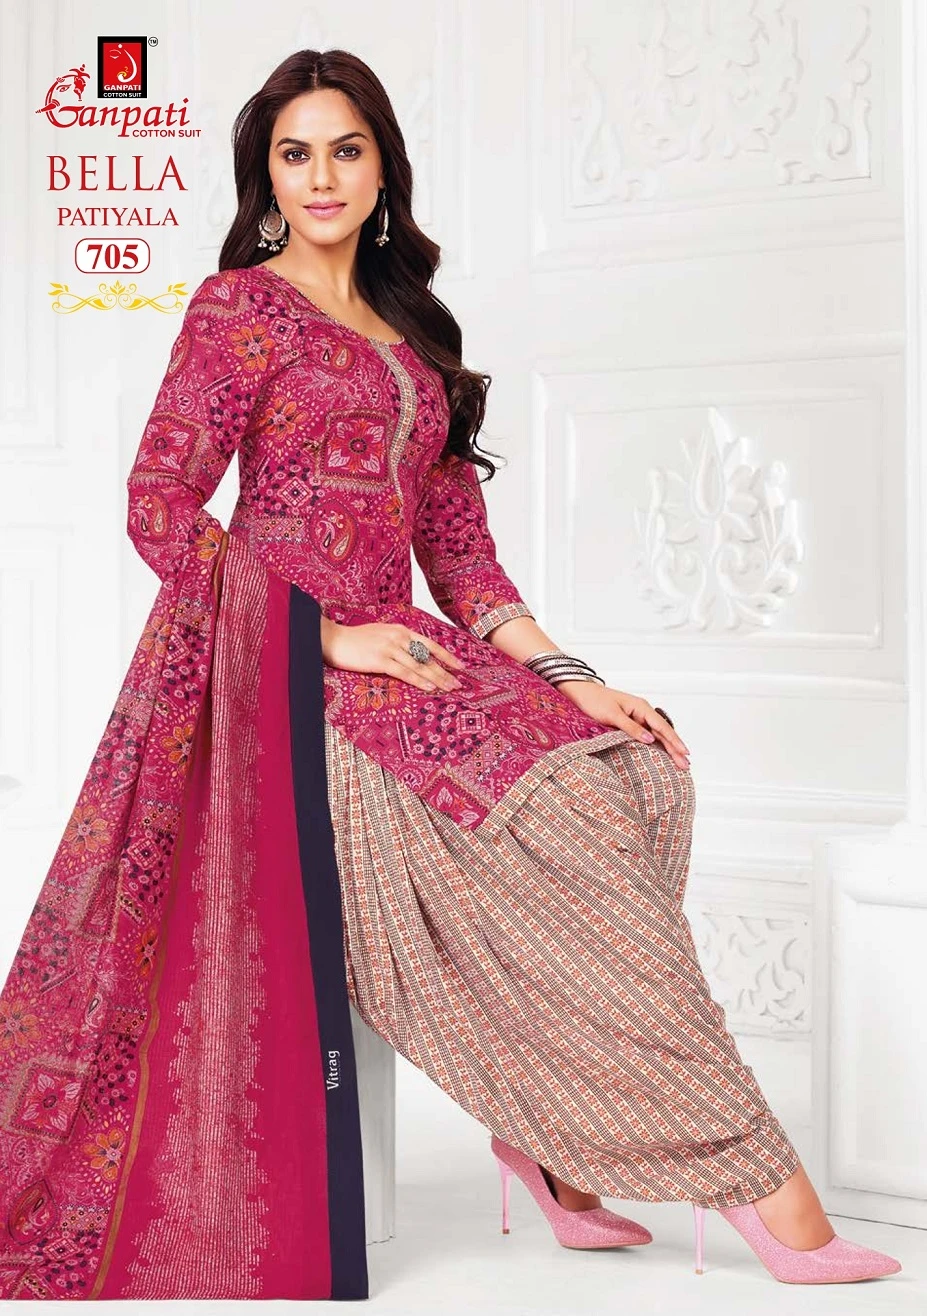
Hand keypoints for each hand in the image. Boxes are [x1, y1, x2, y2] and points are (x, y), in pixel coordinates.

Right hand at [324, 619, 467, 693]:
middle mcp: (399, 637)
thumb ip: (397, 641)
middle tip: (460, 683)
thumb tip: (412, 653)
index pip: (430, 644)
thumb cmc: (355, 639)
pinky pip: (405, 672)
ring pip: (420, 665)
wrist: (333, 639)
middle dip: (446, 671)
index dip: (447, 656)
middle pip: (428, 656)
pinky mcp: (380, 660)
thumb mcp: (381, 633)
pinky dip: (419, 680)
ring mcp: (390, 648)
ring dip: (437, 678)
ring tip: (450, 688)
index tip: (460, 665)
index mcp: (401, 630)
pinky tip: (430, 687)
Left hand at [555, 680, 689, 770]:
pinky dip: (656, 746)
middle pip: (663, 733)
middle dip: (675, 749)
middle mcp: (642, 712)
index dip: (674, 740)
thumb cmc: (595, 701)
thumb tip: (649, 739)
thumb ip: (630, 728)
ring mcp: (638, 718)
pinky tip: (663, 755)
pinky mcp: (631, 724)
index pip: (662, 726)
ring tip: (679, 763)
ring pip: (657, 736)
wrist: (582, 694)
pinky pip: (647, 736)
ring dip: (668, 749)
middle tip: (686, 765)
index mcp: (641, 707)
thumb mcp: (612, 715)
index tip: (684, 752)